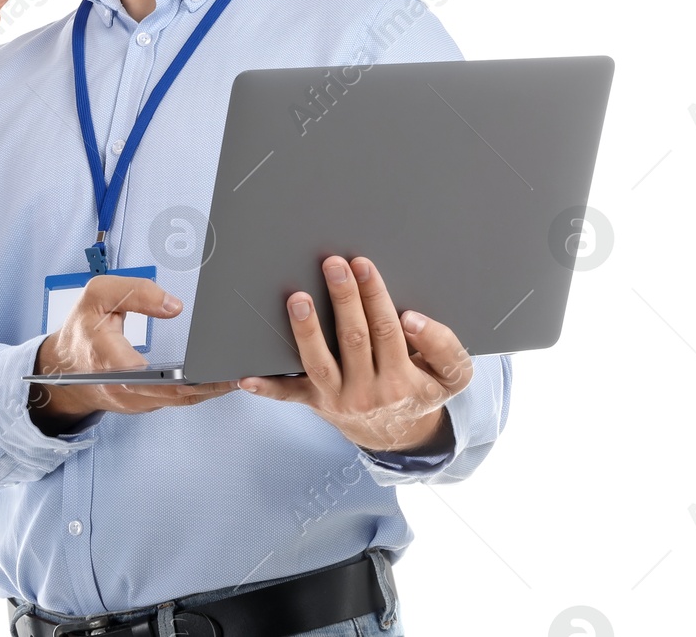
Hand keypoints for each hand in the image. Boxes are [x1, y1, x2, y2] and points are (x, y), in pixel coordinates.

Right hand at [29, 275, 238, 434]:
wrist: (62, 365)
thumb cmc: (81, 328)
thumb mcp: (97, 295)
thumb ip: (135, 292)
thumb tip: (174, 306)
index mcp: (112, 360)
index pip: (156, 376)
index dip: (190, 378)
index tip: (216, 367)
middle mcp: (124, 388)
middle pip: (177, 394)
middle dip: (211, 385)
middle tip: (241, 371)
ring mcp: (133, 400)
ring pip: (178, 400)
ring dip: (208, 391)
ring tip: (236, 375)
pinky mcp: (141, 403)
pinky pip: (173, 400)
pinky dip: (196, 392)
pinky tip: (214, 379)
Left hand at [238, 256, 472, 453]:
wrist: (397, 432)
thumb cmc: (421, 387)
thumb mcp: (450, 376)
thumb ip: (444, 347)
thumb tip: (411, 320)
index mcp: (403, 380)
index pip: (390, 333)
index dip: (378, 300)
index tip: (366, 268)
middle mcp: (369, 391)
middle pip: (354, 339)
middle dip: (344, 298)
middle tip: (335, 264)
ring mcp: (338, 398)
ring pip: (319, 362)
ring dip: (307, 329)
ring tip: (297, 298)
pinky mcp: (314, 401)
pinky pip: (289, 395)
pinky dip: (268, 387)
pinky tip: (246, 377)